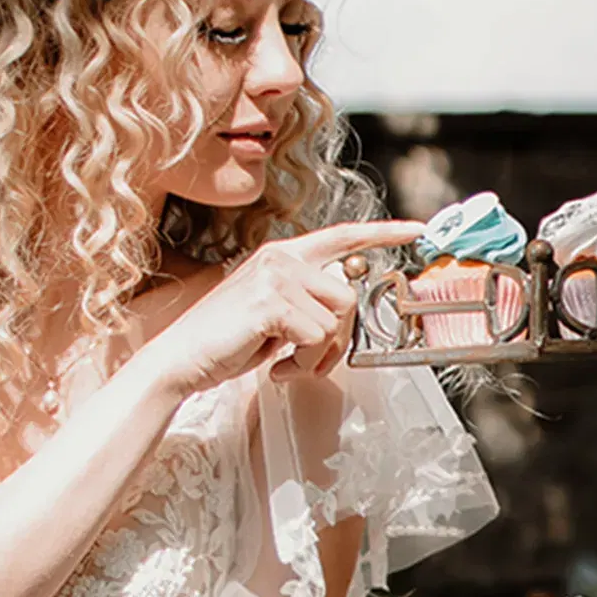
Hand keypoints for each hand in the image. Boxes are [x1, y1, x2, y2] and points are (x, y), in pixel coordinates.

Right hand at [141, 220, 421, 397]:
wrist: (182, 359)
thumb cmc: (224, 341)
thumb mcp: (272, 314)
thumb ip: (305, 303)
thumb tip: (339, 316)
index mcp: (282, 256)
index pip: (341, 236)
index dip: (382, 233)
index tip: (414, 230)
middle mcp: (281, 258)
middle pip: (347, 296)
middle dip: (338, 339)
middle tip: (309, 360)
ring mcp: (276, 277)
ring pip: (336, 321)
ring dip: (319, 354)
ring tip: (287, 362)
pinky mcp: (271, 302)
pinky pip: (317, 338)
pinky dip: (302, 362)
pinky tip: (274, 365)